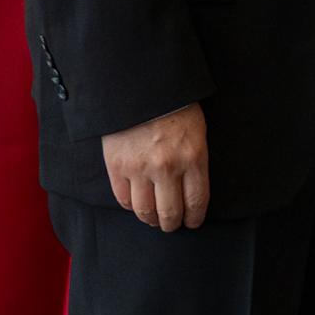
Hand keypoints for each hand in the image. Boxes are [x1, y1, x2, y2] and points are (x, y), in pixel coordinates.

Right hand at [102, 103, 208, 232]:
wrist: (142, 90)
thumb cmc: (176, 107)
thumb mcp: (197, 132)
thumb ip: (194, 161)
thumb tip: (190, 189)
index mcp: (194, 157)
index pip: (196, 200)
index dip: (194, 217)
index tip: (193, 222)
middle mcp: (167, 167)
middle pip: (170, 212)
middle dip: (172, 224)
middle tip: (172, 225)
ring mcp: (140, 169)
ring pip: (145, 211)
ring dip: (150, 220)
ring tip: (154, 219)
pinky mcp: (117, 167)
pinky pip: (123, 199)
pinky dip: (130, 206)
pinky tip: (136, 205)